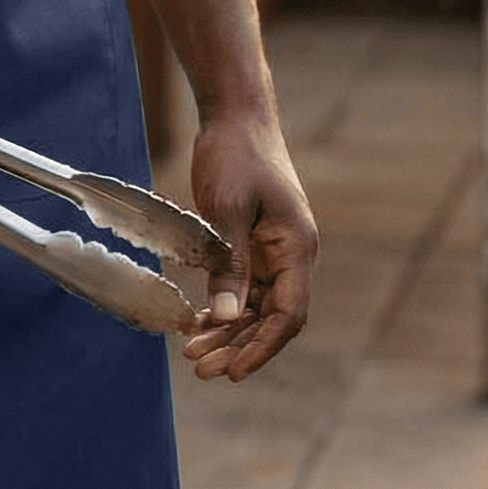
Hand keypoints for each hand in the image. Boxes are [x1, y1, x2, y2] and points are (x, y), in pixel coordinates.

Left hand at [181, 112, 316, 380]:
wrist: (235, 117)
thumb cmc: (236, 155)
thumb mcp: (228, 209)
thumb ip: (230, 263)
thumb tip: (227, 316)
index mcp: (296, 247)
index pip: (289, 314)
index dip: (263, 347)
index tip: (234, 372)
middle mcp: (289, 255)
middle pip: (270, 318)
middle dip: (238, 346)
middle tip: (200, 369)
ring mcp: (271, 251)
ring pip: (253, 306)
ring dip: (225, 331)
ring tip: (191, 352)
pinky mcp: (251, 244)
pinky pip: (240, 287)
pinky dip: (221, 306)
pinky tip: (196, 322)